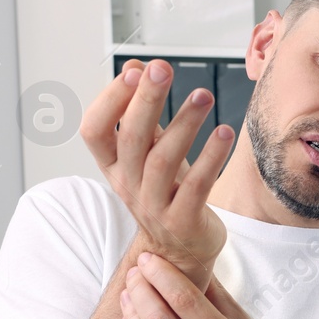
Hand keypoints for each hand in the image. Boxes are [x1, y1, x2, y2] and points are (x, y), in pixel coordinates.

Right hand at [82, 58, 233, 285]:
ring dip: (183, 123)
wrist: (181, 252)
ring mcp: (155, 206)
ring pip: (163, 160)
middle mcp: (128, 185)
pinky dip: (211, 157)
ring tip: (203, 96)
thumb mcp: (148, 153)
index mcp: (113, 166)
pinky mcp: (184, 220)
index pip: (94, 131)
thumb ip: (140, 113)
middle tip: (163, 69)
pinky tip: (224, 133)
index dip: (109, 101)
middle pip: (130, 138)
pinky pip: (197, 186)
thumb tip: (135, 66)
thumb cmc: (167, 193)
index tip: (135, 71)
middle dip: (146, 100)